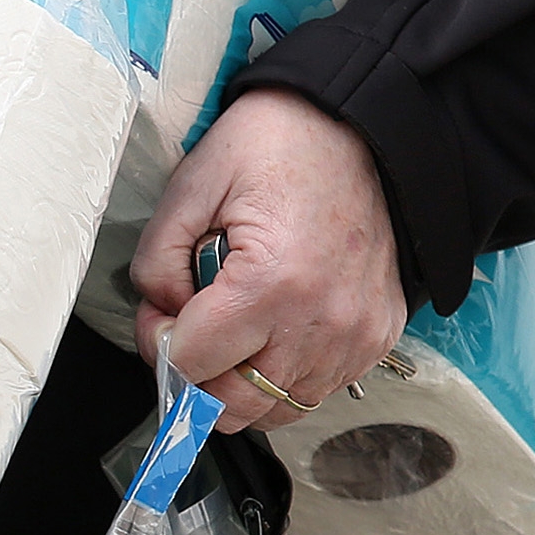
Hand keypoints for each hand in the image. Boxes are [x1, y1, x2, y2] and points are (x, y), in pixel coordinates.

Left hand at [128, 88, 405, 433]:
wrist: (366, 126)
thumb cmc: (279, 145)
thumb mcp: (192, 186)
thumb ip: (156, 262)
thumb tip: (160, 317)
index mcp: (272, 284)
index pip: (192, 363)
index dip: (157, 343)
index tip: (158, 312)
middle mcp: (322, 323)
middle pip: (232, 405)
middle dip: (193, 375)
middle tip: (185, 328)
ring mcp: (356, 338)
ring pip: (273, 409)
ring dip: (236, 383)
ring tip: (229, 327)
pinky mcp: (377, 338)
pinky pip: (313, 391)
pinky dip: (280, 377)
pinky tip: (268, 331)